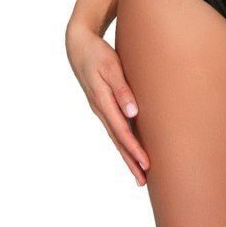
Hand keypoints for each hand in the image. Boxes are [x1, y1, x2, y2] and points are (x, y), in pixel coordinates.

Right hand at [65, 20, 149, 185]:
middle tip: (143, 180)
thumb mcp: (111, 67)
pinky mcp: (103, 105)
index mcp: (102, 101)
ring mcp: (100, 109)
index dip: (134, 149)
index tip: (146, 164)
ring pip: (115, 136)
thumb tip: (133, 112)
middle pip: (118, 140)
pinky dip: (122, 141)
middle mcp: (100, 109)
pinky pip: (114, 127)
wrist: (79, 46)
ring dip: (127, 154)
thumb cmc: (98, 54)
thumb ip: (121, 89)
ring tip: (139, 172)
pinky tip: (129, 148)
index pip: (121, 131)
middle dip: (130, 160)